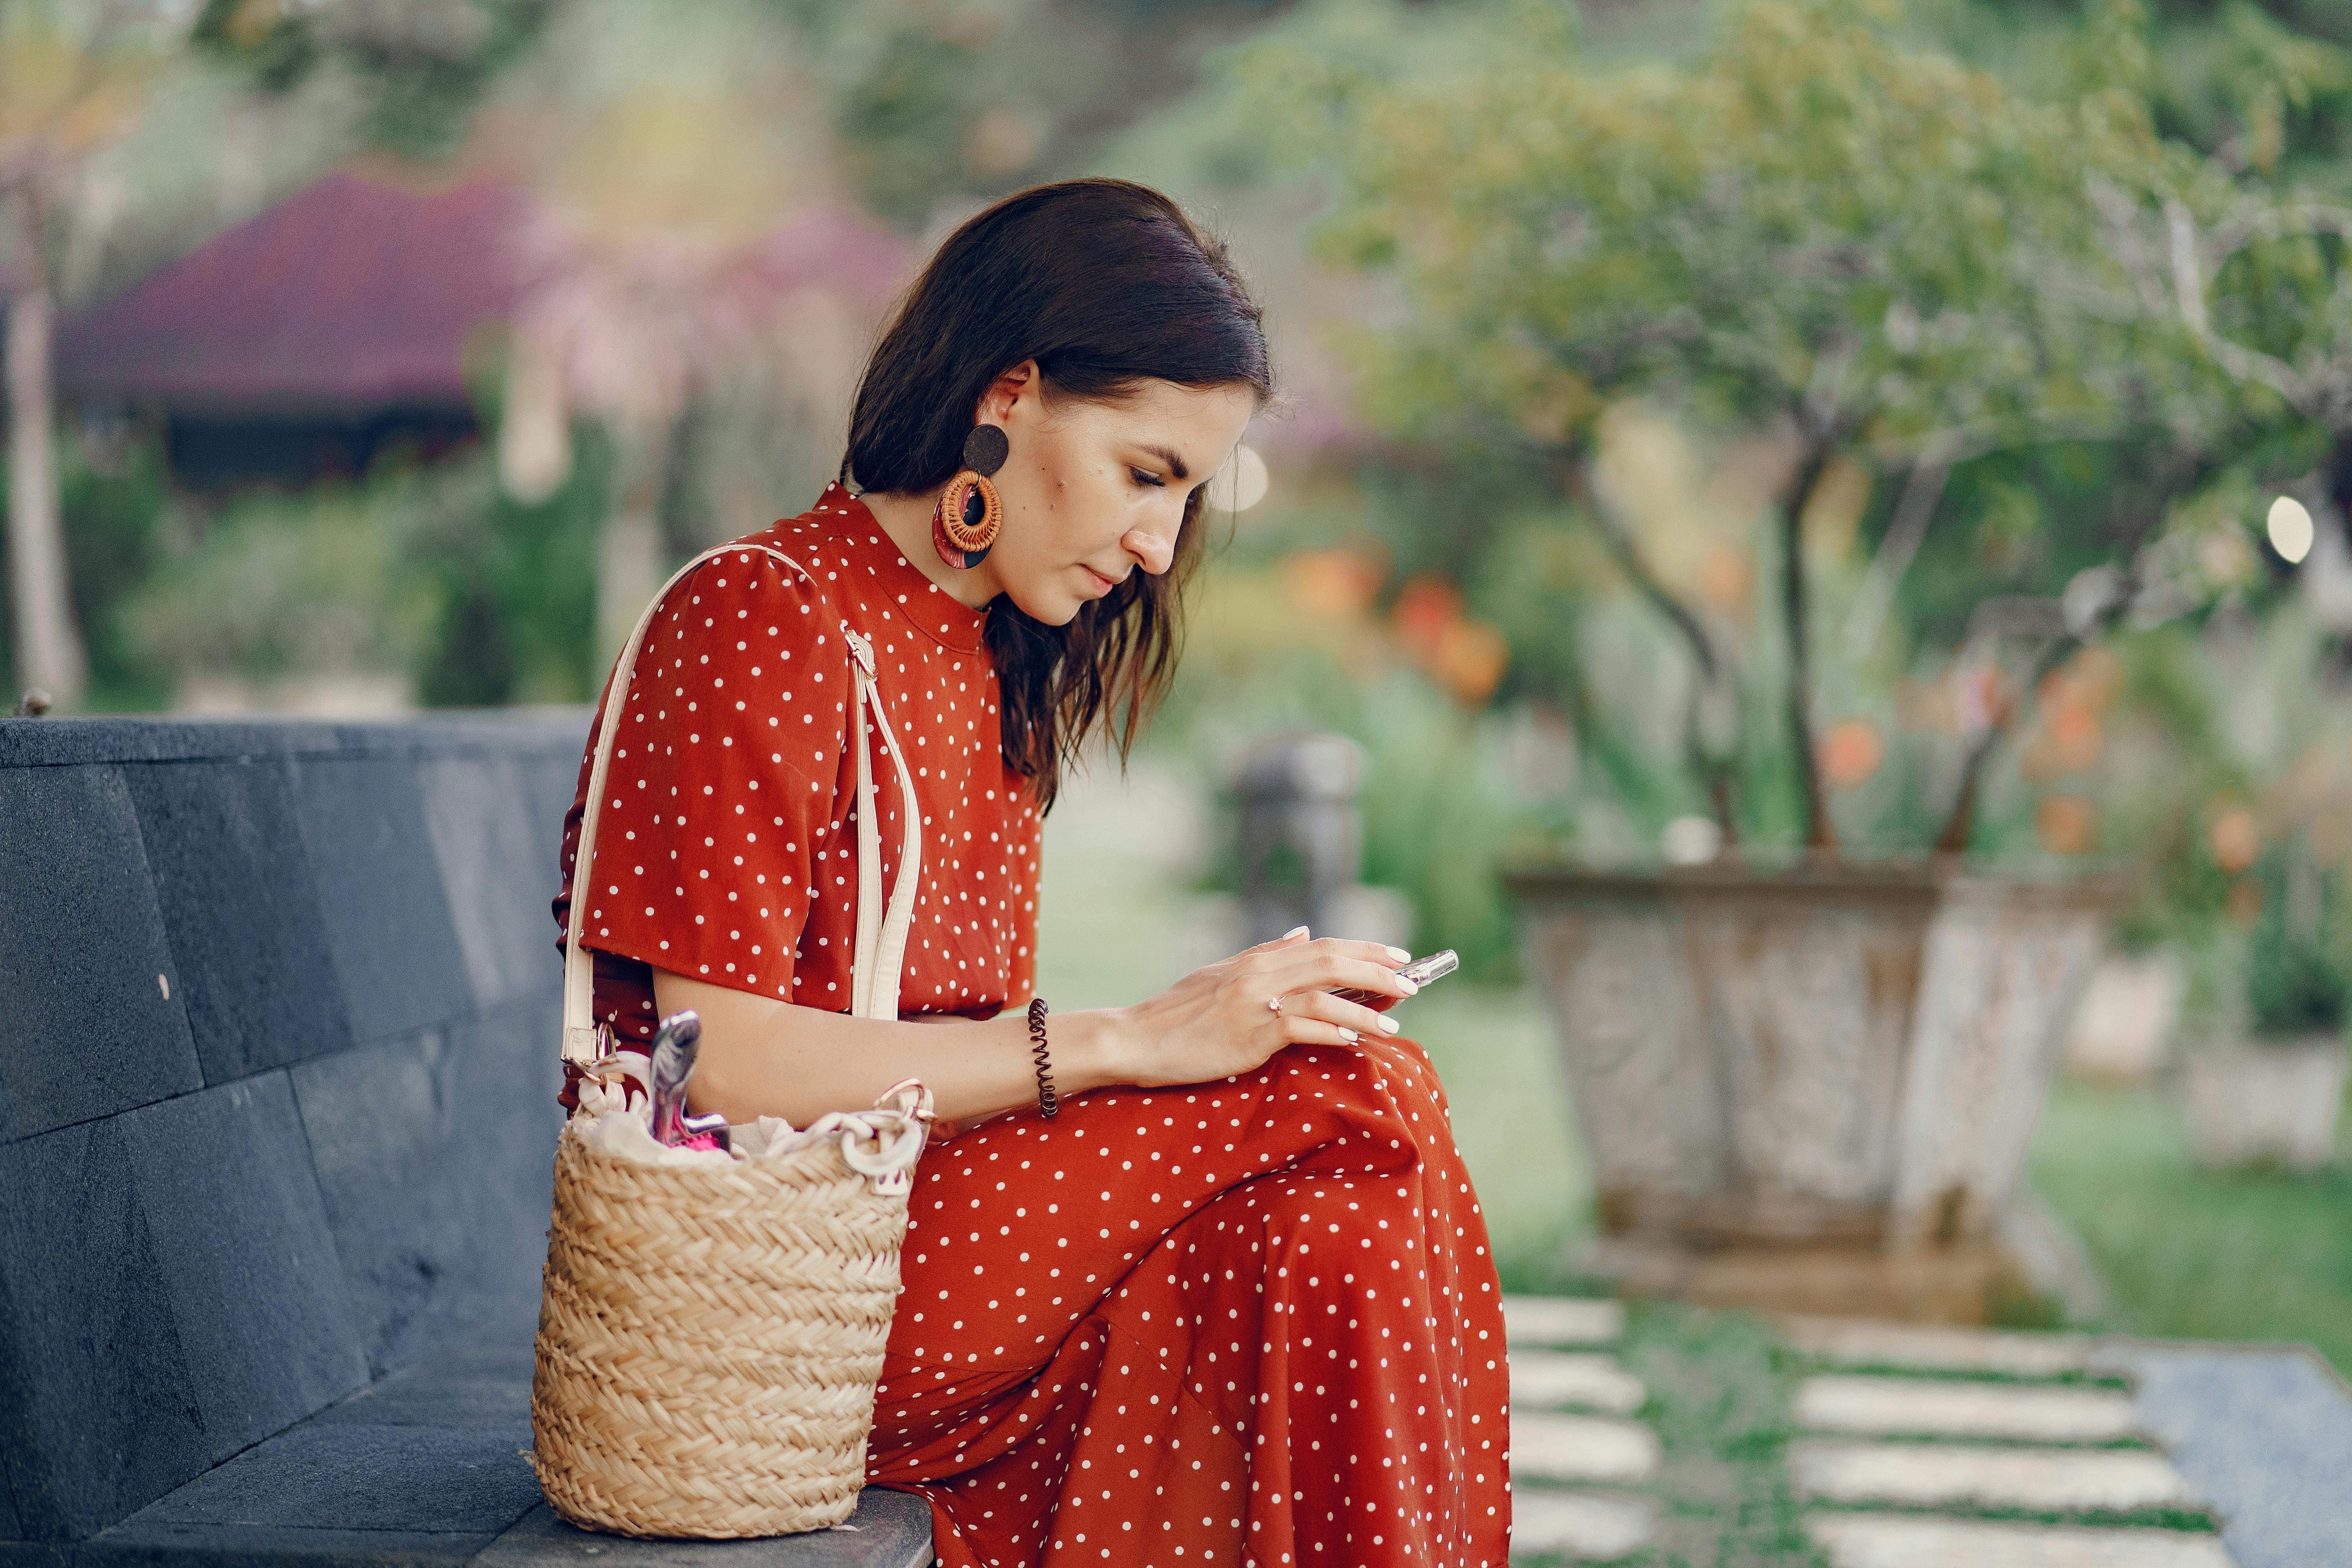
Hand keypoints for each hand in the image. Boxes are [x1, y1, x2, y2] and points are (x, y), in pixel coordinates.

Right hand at [1096, 929, 1418, 1089]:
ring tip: (1395, 1019)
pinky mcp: (1248, 1033)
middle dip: (1376, 969)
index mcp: (1254, 959)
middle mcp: (1258, 973)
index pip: (1321, 945)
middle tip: (1412, 980)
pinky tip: (1355, 1037)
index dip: (1363, 949)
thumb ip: (1263, 955)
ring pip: (1323, 993)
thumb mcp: (1219, 975)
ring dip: (1364, 1006)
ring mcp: (1254, 1001)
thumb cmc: (1176, 1015)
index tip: (1397, 956)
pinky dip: (1331, 1029)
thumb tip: (1301, 933)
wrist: (1135, 1039)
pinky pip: (1300, 1026)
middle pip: (1330, 961)